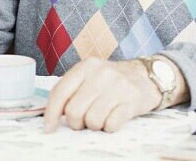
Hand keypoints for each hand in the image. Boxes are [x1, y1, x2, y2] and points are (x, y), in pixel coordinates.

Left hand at [42, 58, 161, 132]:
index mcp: (86, 66)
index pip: (60, 92)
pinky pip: (111, 125)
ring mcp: (117, 86)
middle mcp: (101, 74)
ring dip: (95, 125)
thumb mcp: (90, 76)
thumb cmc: (111, 81)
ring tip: (101, 116)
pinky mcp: (131, 101)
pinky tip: (113, 117)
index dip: (51, 114)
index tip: (49, 128)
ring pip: (92, 121)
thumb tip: (52, 116)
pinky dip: (109, 126)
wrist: (146, 77)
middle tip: (84, 120)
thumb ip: (72, 90)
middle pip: (74, 111)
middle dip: (76, 123)